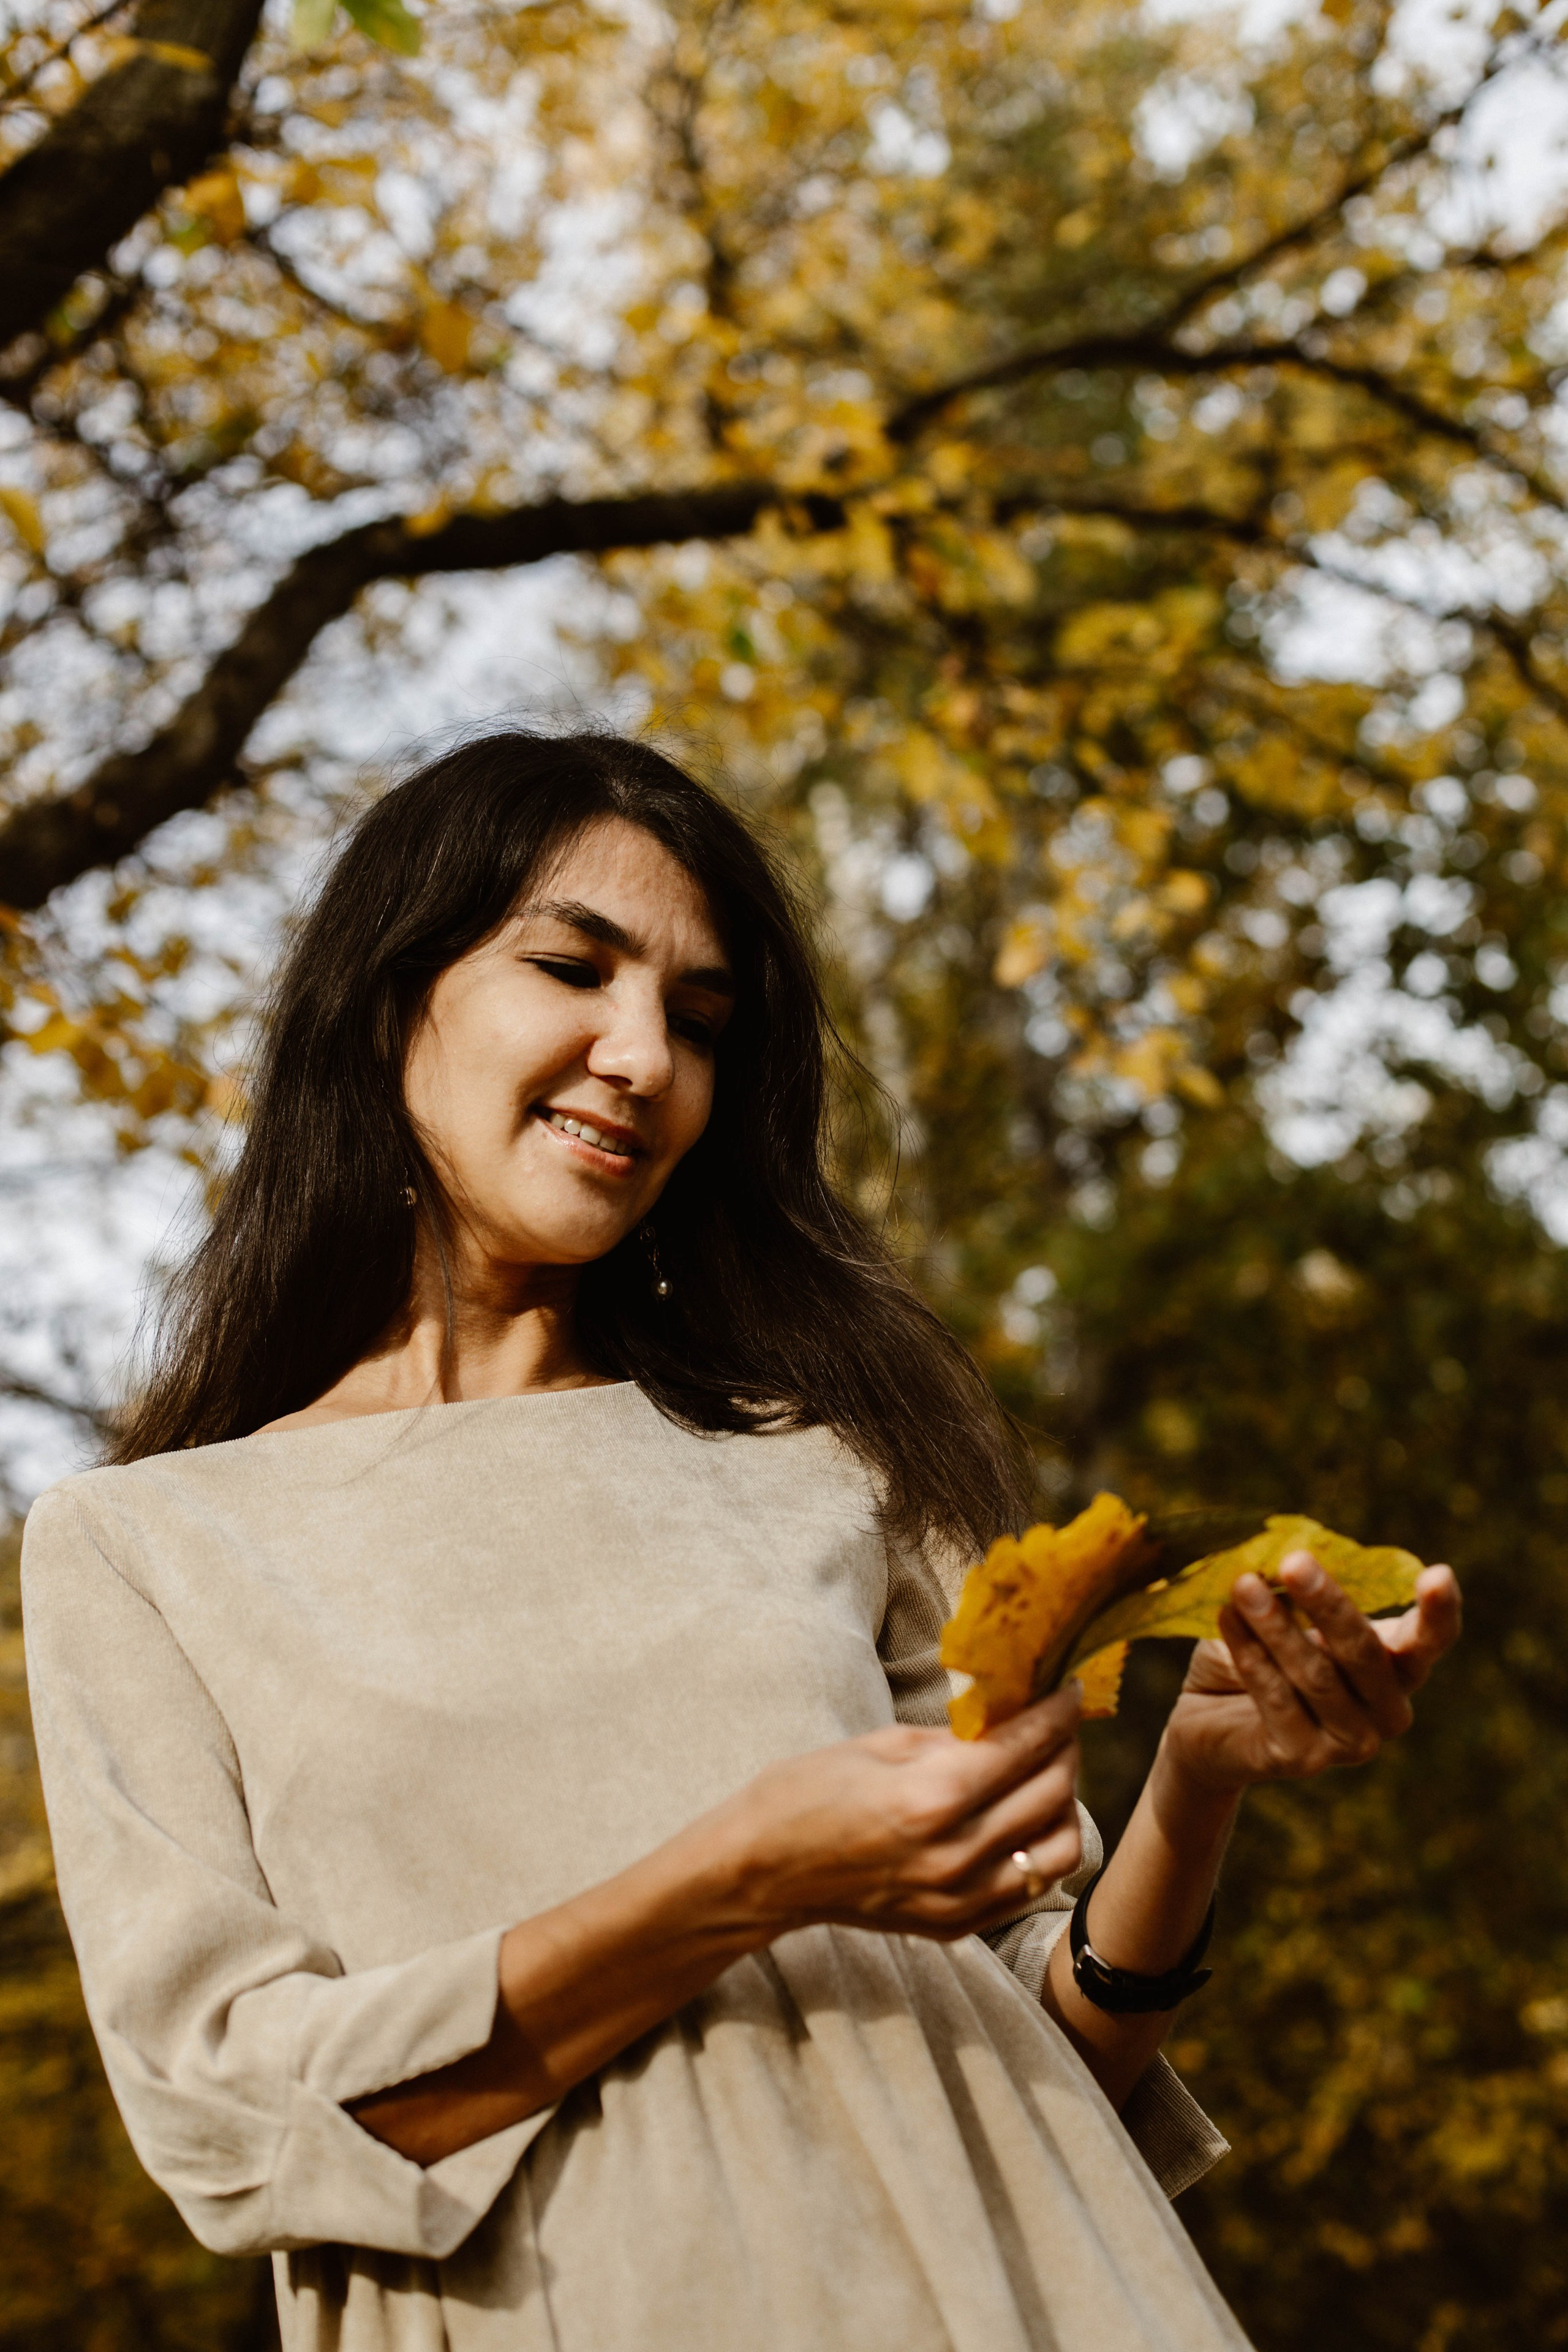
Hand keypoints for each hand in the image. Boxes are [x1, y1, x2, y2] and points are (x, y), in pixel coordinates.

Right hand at [725, 1689, 1083, 1942]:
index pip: (1026, 1746)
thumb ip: (953, 1738)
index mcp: (933, 1797)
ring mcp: (959, 1899)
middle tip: (1057, 1724)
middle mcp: (957, 1854)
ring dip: (1063, 1806)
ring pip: (1058, 1850)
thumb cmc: (806, 1793)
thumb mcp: (881, 1744)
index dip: (1056, 1711)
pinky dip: (1038, 1851)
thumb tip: (1007, 1720)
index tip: (1068, 1689)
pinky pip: (1028, 1889)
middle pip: (1052, 1793)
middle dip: (1065, 1748)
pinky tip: (1020, 1822)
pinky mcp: (955, 1927)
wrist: (761, 1872)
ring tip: (1044, 1776)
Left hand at [1160, 1551, 1461, 1797]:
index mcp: (1396, 1665)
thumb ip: (1294, 1590)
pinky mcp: (1305, 1759)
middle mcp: (1387, 1710)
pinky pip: (1279, 1700)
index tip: (1439, 1575)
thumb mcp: (1282, 1613)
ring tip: (1242, 1585)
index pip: (1430, 1640)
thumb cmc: (1260, 1652)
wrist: (1211, 1722)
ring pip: (1318, 1676)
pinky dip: (1251, 1656)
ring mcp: (1351, 1742)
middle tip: (1294, 1561)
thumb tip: (1283, 1548)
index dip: (1439, 1611)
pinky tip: (1228, 1619)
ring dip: (1276, 1626)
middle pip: (1365, 1652)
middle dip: (1328, 1603)